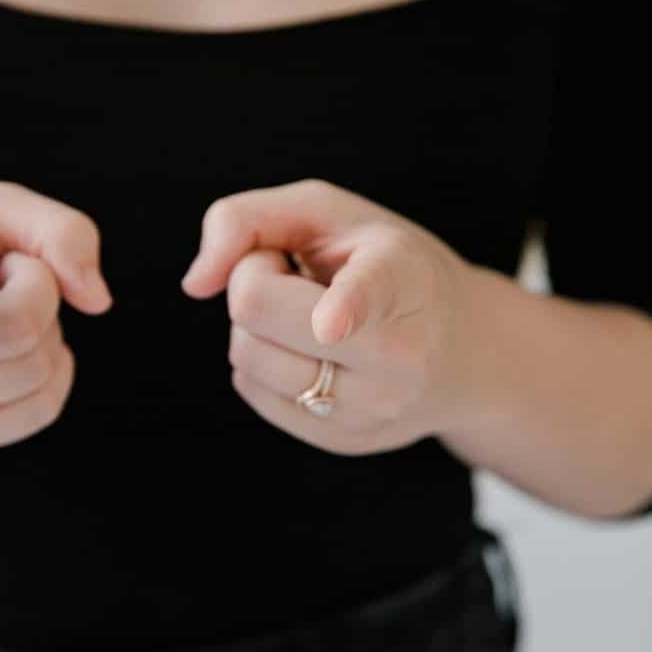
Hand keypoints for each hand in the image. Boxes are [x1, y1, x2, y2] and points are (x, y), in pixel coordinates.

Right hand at [0, 181, 112, 456]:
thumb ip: (56, 230)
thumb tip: (97, 300)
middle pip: (14, 330)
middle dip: (41, 293)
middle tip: (7, 277)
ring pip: (33, 373)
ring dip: (47, 333)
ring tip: (3, 314)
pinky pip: (42, 410)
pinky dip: (55, 372)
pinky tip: (16, 352)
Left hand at [181, 179, 485, 455]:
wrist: (455, 346)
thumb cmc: (375, 262)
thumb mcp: (324, 212)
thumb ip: (246, 219)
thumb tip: (195, 284)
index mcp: (403, 278)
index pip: (368, 293)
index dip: (346, 307)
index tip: (332, 326)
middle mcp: (399, 352)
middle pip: (257, 311)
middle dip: (252, 278)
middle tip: (293, 271)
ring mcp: (375, 407)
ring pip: (246, 356)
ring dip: (253, 324)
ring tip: (303, 310)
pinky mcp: (345, 440)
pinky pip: (251, 390)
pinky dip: (259, 359)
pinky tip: (304, 348)